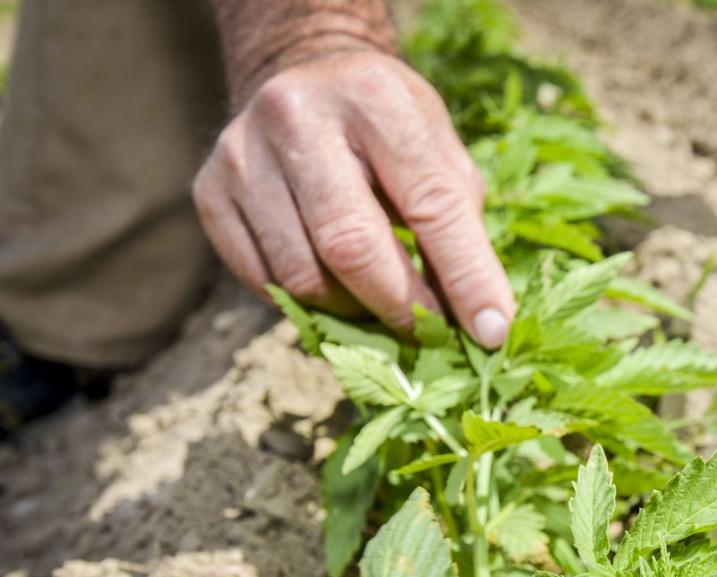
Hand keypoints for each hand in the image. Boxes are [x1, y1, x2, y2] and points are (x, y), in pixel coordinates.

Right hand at [193, 51, 514, 346]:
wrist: (303, 83)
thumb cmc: (389, 131)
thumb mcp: (439, 151)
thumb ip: (460, 227)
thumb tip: (480, 322)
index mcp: (375, 97)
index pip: (431, 201)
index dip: (467, 276)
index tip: (491, 331)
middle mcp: (297, 116)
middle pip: (350, 246)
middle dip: (401, 307)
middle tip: (431, 336)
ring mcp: (242, 154)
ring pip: (303, 275)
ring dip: (353, 312)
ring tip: (382, 306)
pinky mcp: (209, 191)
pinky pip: (263, 280)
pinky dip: (307, 303)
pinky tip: (334, 286)